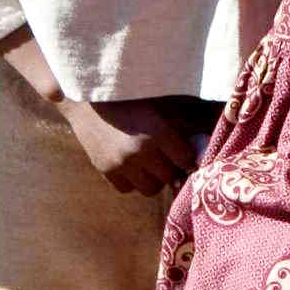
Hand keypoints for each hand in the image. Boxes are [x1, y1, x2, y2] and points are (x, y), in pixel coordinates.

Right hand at [63, 97, 203, 194]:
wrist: (87, 101)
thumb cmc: (129, 99)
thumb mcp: (159, 108)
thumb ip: (180, 127)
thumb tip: (203, 144)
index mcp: (157, 132)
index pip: (186, 159)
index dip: (190, 158)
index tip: (189, 155)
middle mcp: (139, 152)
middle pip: (169, 177)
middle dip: (173, 169)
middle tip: (170, 160)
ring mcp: (120, 164)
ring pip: (149, 188)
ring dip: (154, 179)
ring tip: (152, 164)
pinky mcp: (104, 170)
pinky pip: (126, 189)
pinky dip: (133, 182)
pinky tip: (133, 167)